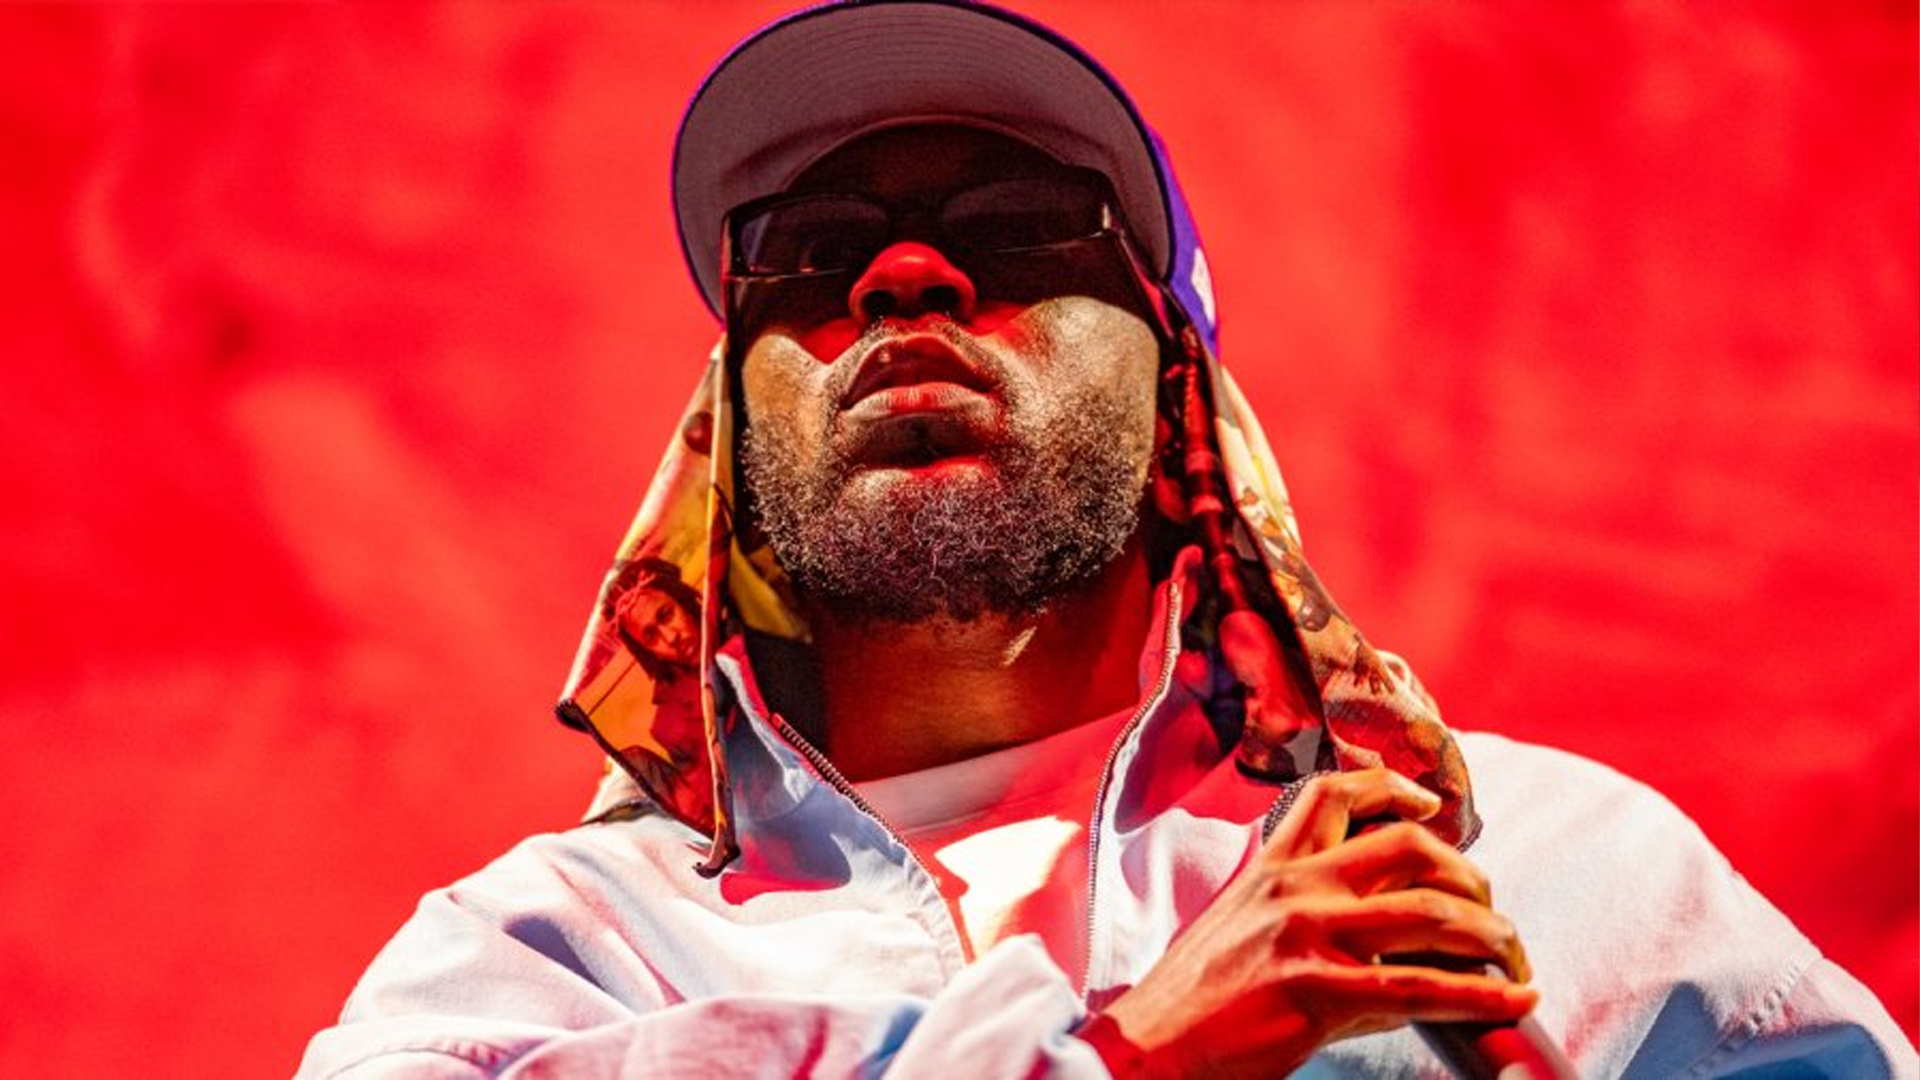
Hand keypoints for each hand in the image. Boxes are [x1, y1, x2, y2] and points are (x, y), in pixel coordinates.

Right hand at [1079, 769, 1535, 1077]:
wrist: (1145, 1051)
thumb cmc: (1190, 1007)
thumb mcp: (1242, 941)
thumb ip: (1312, 934)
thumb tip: (1398, 971)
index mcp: (1269, 869)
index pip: (1334, 795)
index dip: (1394, 788)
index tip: (1432, 806)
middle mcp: (1292, 888)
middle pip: (1409, 846)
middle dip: (1470, 876)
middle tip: (1490, 911)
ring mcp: (1306, 936)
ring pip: (1430, 912)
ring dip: (1493, 934)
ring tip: (1515, 958)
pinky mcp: (1318, 992)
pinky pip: (1420, 987)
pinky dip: (1482, 994)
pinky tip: (1515, 999)